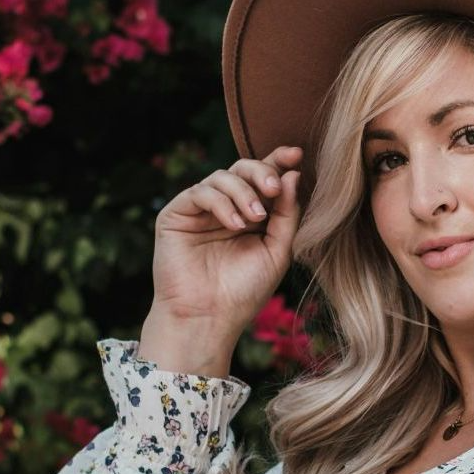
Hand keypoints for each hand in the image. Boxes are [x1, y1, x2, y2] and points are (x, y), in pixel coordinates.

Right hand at [151, 143, 303, 327]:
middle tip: (273, 188)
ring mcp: (200, 211)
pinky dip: (221, 202)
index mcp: (251, 215)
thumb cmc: (244, 291)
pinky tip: (235, 225)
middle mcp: (225, 209)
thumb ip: (287, 213)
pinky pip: (201, 192)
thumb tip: (293, 173)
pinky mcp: (176, 214)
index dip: (279, 162)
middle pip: (243, 168)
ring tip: (255, 218)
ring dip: (243, 192)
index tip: (297, 155)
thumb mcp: (277, 251)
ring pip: (222, 176)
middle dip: (262, 172)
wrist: (208, 318)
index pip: (264, 179)